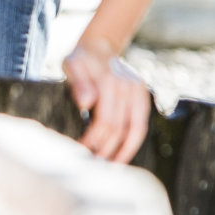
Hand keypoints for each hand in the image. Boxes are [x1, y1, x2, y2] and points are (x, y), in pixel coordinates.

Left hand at [64, 35, 148, 162]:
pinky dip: (133, 141)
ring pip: (135, 129)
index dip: (94, 140)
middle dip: (105, 149)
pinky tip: (123, 155)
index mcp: (108, 80)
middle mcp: (127, 85)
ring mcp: (138, 90)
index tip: (81, 152)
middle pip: (118, 128)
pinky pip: (141, 124)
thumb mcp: (71, 65)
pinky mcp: (143, 94)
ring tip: (111, 167)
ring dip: (124, 152)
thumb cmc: (80, 60)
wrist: (98, 47)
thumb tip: (85, 103)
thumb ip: (78, 83)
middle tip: (92, 165)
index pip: (104, 120)